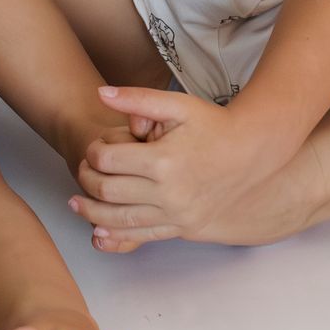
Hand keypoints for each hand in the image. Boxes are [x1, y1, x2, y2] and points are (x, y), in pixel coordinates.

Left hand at [69, 86, 290, 249]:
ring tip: (76, 202)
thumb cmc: (214, 125)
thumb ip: (138, 99)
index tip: (94, 147)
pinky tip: (99, 229)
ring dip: (92, 212)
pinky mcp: (184, 228)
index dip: (92, 152)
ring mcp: (177, 215)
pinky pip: (144, 236)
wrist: (254, 153)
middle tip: (80, 171)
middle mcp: (169, 193)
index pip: (108, 161)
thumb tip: (100, 93)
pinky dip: (117, 235)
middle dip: (87, 180)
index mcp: (163, 161)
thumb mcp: (177, 105)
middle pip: (108, 192)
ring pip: (120, 220)